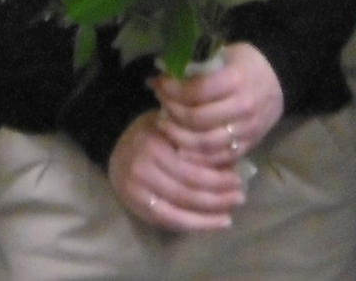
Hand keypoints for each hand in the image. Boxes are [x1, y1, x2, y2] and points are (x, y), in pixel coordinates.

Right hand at [107, 111, 245, 231]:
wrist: (115, 149)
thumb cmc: (153, 135)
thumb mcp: (173, 129)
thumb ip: (196, 145)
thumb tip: (232, 164)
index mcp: (154, 144)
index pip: (191, 168)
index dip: (217, 178)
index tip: (239, 179)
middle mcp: (142, 168)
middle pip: (187, 191)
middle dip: (217, 198)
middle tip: (240, 197)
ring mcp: (136, 191)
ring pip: (179, 210)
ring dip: (207, 216)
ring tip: (229, 216)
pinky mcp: (136, 208)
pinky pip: (168, 221)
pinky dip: (192, 225)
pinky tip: (211, 224)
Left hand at [148, 42, 283, 167]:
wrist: (279, 79)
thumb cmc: (245, 63)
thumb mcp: (223, 55)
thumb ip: (195, 66)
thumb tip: (159, 73)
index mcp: (236, 80)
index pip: (196, 91)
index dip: (172, 89)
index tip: (158, 84)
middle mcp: (243, 107)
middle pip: (197, 119)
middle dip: (172, 112)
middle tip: (160, 105)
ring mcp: (247, 130)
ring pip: (205, 143)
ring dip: (178, 136)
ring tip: (165, 125)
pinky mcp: (248, 146)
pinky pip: (217, 158)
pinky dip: (195, 156)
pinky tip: (180, 146)